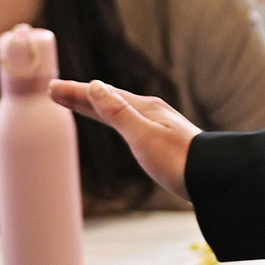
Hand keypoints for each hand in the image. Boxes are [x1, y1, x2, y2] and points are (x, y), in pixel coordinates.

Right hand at [49, 79, 200, 201]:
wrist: (212, 178)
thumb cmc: (178, 160)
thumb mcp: (142, 136)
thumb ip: (118, 112)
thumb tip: (96, 86)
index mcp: (144, 108)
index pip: (101, 96)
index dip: (76, 92)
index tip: (52, 87)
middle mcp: (150, 113)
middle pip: (108, 100)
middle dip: (82, 96)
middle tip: (55, 90)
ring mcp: (157, 126)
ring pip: (117, 110)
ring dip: (95, 105)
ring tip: (78, 101)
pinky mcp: (161, 141)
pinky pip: (127, 122)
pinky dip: (111, 118)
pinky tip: (115, 122)